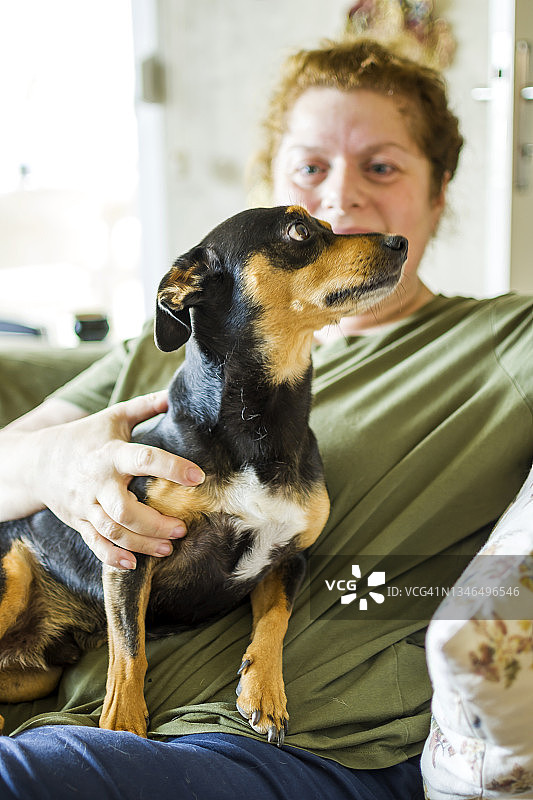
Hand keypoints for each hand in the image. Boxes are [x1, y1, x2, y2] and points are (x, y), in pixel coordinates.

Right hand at [29, 392, 203, 568]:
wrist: (37, 461)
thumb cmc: (84, 436)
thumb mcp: (113, 417)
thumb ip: (145, 406)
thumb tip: (174, 393)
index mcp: (111, 454)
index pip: (144, 459)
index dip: (172, 468)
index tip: (198, 477)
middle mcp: (98, 482)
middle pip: (125, 509)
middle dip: (155, 523)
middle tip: (182, 527)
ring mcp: (86, 505)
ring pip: (113, 531)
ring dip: (142, 543)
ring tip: (169, 547)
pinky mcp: (79, 522)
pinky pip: (95, 544)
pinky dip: (113, 557)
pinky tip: (134, 563)